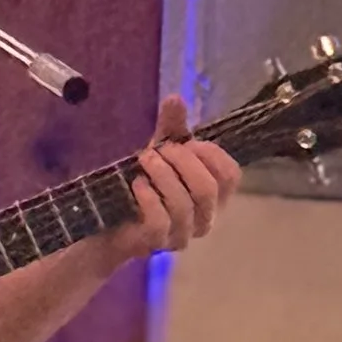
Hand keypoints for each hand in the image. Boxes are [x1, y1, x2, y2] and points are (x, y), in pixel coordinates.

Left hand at [113, 96, 240, 259]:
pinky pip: (160, 222)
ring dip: (162, 175)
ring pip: (184, 204)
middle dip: (182, 161)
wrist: (110, 218)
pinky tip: (137, 185)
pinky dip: (148, 198)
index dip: (210, 154)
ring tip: (143, 160)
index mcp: (214, 196)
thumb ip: (172, 127)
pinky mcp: (157, 243)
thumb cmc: (147, 184)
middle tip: (159, 150)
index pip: (231, 175)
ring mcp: (182, 234)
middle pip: (208, 188)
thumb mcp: (161, 151)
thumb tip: (176, 97)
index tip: (187, 142)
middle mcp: (204, 218)